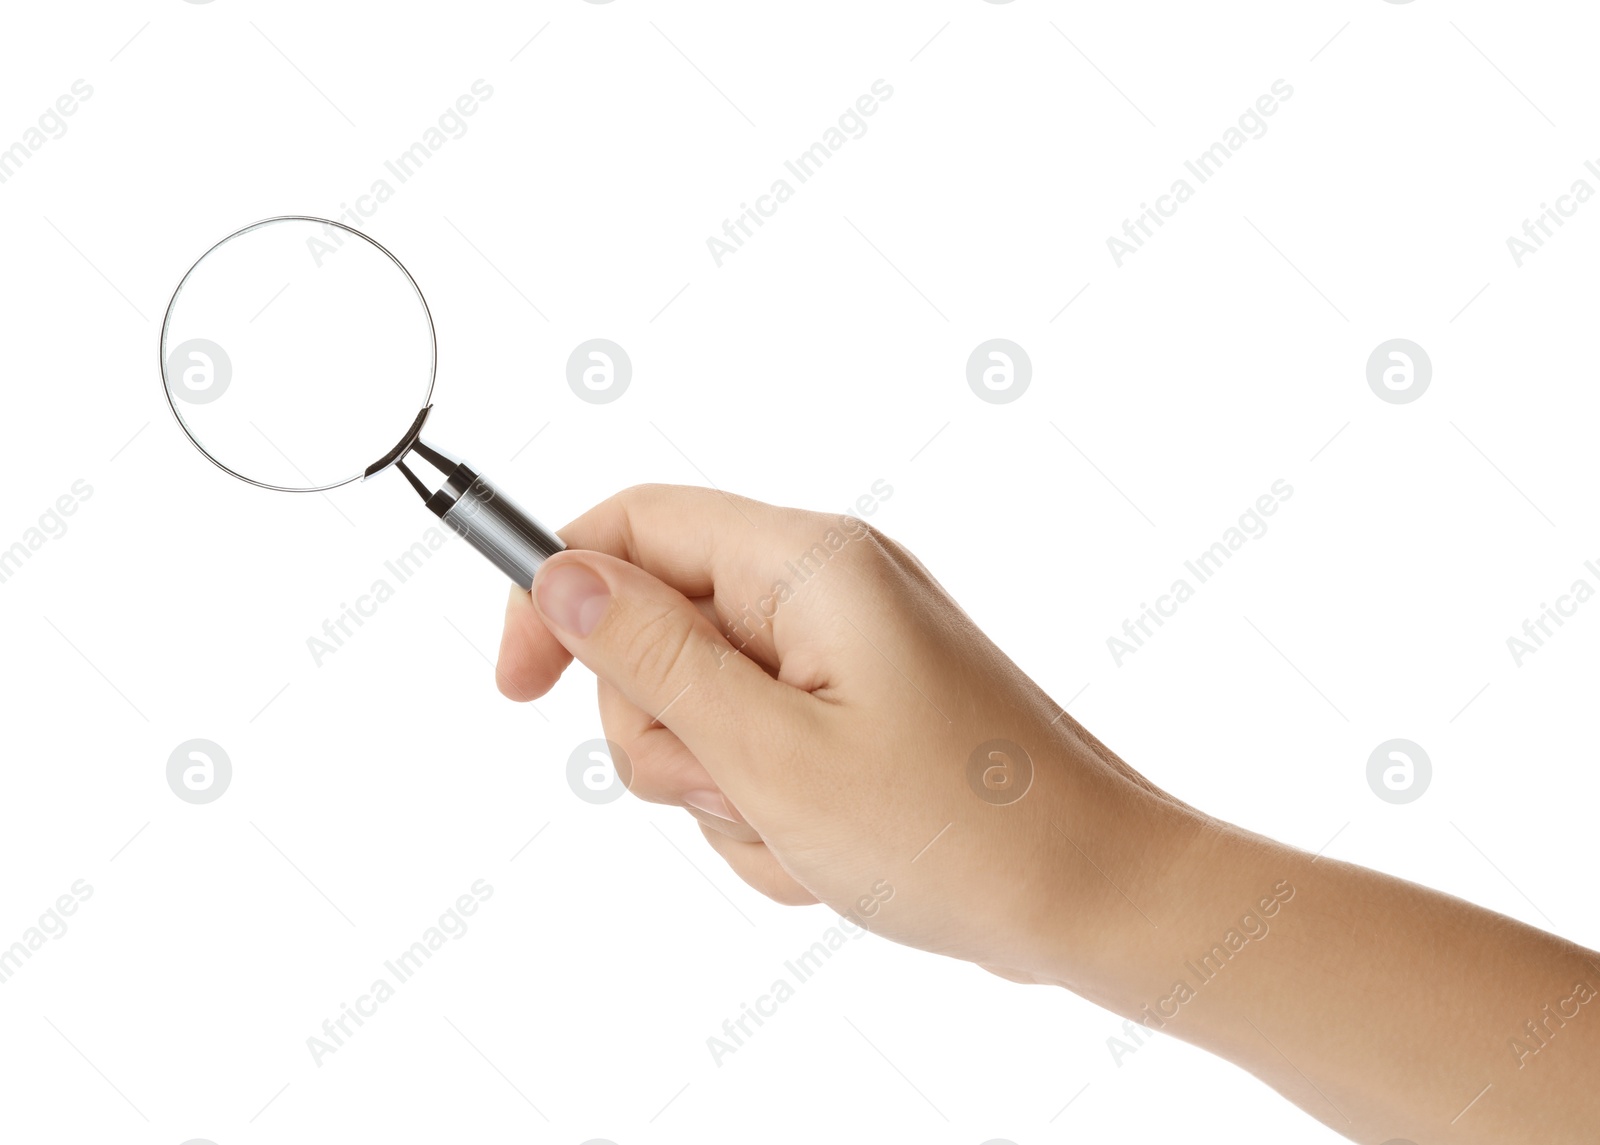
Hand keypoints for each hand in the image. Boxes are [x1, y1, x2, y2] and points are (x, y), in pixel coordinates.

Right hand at [495, 484, 1191, 980]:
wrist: (1096, 898)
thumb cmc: (958, 830)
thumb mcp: (772, 755)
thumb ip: (653, 660)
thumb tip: (556, 575)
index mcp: (807, 563)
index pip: (632, 525)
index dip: (555, 594)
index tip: (515, 689)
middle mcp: (823, 588)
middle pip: (657, 630)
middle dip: (666, 732)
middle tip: (735, 790)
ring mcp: (843, 651)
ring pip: (701, 708)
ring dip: (723, 790)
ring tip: (801, 832)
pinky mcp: (856, 708)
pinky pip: (758, 752)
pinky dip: (768, 811)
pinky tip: (829, 853)